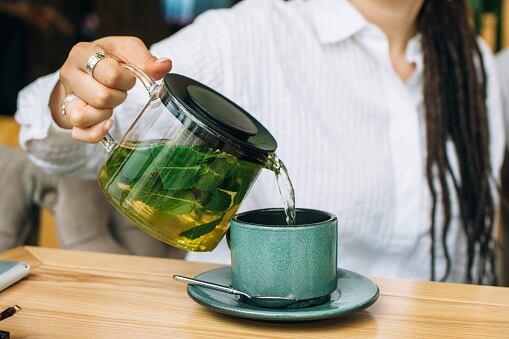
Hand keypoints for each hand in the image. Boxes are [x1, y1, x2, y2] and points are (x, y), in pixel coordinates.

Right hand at [49, 36, 171, 142]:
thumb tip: (165, 66)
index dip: (127, 80)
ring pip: (82, 117)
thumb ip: (146, 59)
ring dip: (105, 114)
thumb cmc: (109, 59)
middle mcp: (69, 74)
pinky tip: (107, 124)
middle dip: (118, 97)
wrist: (86, 68)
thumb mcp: (127, 51)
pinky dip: (96, 133)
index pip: (112, 75)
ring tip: (109, 104)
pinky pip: (79, 133)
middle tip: (118, 91)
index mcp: (83, 53)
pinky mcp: (67, 117)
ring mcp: (66, 97)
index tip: (127, 77)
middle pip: (100, 97)